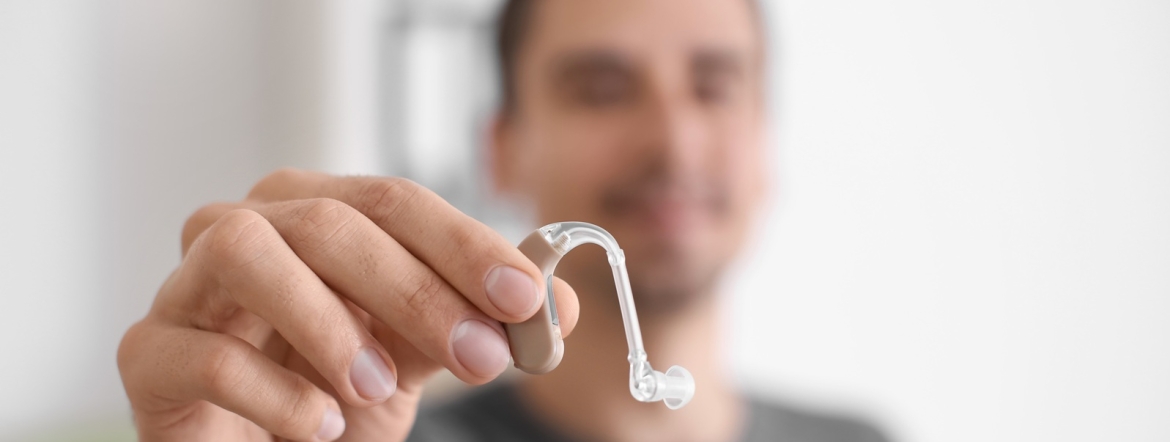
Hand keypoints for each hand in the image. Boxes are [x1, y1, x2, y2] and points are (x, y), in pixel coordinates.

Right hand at [117, 169, 579, 440]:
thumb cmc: (338, 389)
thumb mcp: (421, 351)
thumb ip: (478, 320)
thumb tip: (558, 303)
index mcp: (317, 212)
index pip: (394, 201)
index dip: (465, 246)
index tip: (525, 300)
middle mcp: (249, 229)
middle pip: (328, 221)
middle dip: (415, 289)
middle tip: (480, 356)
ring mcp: (188, 287)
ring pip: (244, 251)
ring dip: (326, 320)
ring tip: (375, 387)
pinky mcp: (148, 354)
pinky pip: (200, 352)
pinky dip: (272, 391)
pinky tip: (319, 426)